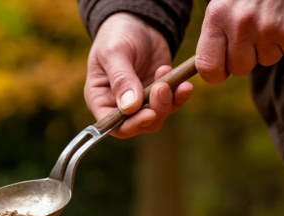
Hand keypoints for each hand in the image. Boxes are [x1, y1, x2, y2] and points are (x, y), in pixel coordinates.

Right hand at [85, 13, 193, 137]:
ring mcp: (140, 101)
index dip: (130, 125)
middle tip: (162, 86)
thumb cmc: (117, 35)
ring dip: (167, 101)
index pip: (113, 125)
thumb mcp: (115, 53)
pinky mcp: (157, 93)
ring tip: (167, 73)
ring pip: (156, 117)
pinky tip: (183, 84)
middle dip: (154, 109)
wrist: (138, 21)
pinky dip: (178, 96)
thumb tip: (129, 108)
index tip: (148, 114)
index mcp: (100, 99)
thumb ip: (121, 80)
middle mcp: (118, 105)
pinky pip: (170, 104)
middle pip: (138, 124)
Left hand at [196, 0, 283, 82]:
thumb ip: (215, 36)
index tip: (221, 70)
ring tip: (269, 21)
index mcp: (216, 17)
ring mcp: (267, 28)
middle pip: (239, 69)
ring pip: (266, 61)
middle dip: (245, 58)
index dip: (215, 74)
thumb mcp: (223, 5)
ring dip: (268, 47)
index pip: (208, 67)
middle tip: (251, 37)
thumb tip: (210, 71)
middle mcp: (240, 24)